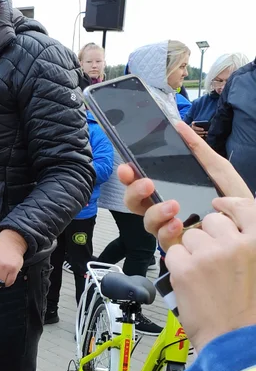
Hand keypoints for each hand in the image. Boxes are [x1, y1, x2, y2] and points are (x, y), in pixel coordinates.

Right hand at [118, 121, 251, 250]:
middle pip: (134, 203)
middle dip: (134, 192)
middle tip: (146, 184)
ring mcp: (168, 228)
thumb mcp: (217, 169)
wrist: (249, 226)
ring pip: (146, 222)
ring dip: (155, 212)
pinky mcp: (178, 245)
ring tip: (172, 206)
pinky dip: (167, 230)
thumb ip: (197, 149)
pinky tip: (178, 223)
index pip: (139, 183)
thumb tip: (178, 125)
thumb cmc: (233, 199)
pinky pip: (162, 240)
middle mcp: (163, 210)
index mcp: (167, 190)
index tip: (127, 167)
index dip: (128, 176)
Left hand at [165, 197, 255, 349]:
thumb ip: (248, 247)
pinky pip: (172, 253)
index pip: (245, 208)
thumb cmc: (251, 313)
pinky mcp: (186, 268)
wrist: (238, 342)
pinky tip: (190, 282)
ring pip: (188, 237)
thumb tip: (232, 229)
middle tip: (210, 260)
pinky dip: (177, 266)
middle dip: (207, 236)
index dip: (229, 205)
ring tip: (202, 276)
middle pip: (211, 222)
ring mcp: (210, 255)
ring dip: (190, 251)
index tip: (220, 205)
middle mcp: (237, 244)